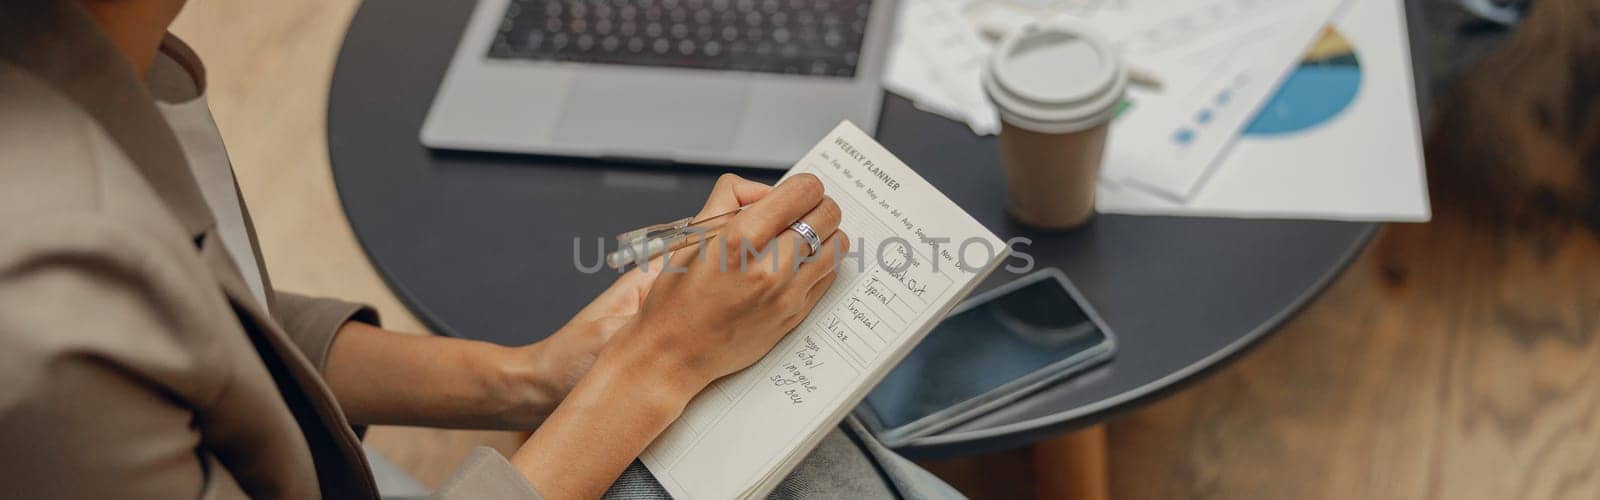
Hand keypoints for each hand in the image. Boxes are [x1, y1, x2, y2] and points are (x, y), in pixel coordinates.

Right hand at [510, 173, 845, 496]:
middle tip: (804, 210)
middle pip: (827, 215)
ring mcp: (785, 295)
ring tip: (804, 237)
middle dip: (818, 206)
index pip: (801, 193)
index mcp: (737, 240)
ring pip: (836, 245)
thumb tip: (765, 193)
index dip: (804, 185)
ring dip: (825, 234)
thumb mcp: (692, 237)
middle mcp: (766, 268)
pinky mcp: (794, 316)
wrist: (670, 355)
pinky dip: (821, 263)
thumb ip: (730, 203)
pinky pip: (828, 276)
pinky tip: (800, 264)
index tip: (800, 189)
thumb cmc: (674, 299)